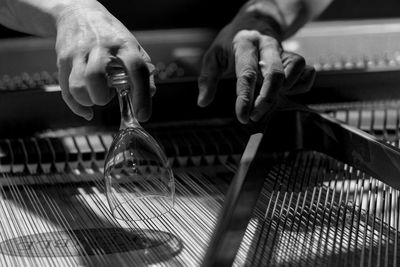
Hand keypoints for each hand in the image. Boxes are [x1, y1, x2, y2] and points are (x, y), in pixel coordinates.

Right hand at [55, 3, 154, 120]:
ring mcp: (78, 53)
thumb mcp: (133, 48)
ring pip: (77, 87)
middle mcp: (99, 47)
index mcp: (123, 45)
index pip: (136, 69)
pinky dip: (77, 107)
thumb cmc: (111, 36)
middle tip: (109, 95)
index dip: (141, 94)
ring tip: (97, 94)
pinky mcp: (63, 60)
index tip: (143, 114)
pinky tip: (87, 110)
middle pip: (96, 78)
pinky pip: (66, 91)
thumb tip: (151, 94)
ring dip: (88, 100)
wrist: (78, 13)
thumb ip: (144, 72)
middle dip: (103, 97)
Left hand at [198, 10, 314, 123]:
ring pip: (295, 69)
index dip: (245, 98)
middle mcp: (267, 45)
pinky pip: (308, 72)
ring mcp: (284, 49)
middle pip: (275, 74)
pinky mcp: (295, 56)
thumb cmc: (232, 43)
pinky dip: (301, 86)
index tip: (242, 116)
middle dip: (266, 100)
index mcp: (244, 43)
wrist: (255, 21)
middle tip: (254, 116)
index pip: (247, 73)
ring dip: (284, 91)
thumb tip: (202, 102)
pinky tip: (285, 92)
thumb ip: (207, 78)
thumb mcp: (214, 55)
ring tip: (268, 101)